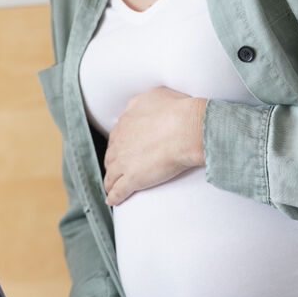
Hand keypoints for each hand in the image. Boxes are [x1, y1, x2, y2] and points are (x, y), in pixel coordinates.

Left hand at [103, 87, 206, 205]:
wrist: (187, 129)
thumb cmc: (177, 109)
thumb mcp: (155, 95)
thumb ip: (142, 101)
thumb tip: (137, 106)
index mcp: (125, 121)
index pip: (117, 136)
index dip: (119, 145)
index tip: (122, 150)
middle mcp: (120, 141)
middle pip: (111, 155)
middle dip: (112, 162)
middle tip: (116, 169)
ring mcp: (124, 161)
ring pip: (111, 174)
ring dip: (110, 180)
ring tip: (111, 187)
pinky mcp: (132, 178)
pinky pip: (118, 190)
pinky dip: (113, 196)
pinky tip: (112, 201)